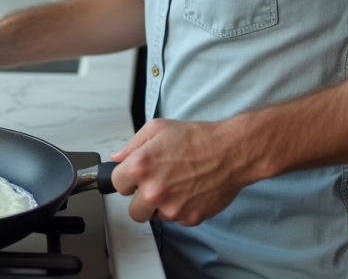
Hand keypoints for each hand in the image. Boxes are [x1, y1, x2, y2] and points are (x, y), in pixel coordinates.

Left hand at [108, 118, 250, 226]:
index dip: (126, 178)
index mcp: (141, 166)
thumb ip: (132, 145)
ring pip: (156, 217)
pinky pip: (177, 219)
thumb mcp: (158, 128)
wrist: (231, 151)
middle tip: (157, 184)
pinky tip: (190, 190)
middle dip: (141, 198)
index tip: (134, 177)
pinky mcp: (189, 218)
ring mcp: (172, 208)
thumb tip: (117, 157)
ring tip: (178, 183)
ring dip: (162, 205)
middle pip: (133, 210)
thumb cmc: (197, 138)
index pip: (116, 184)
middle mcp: (154, 191)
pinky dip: (182, 208)